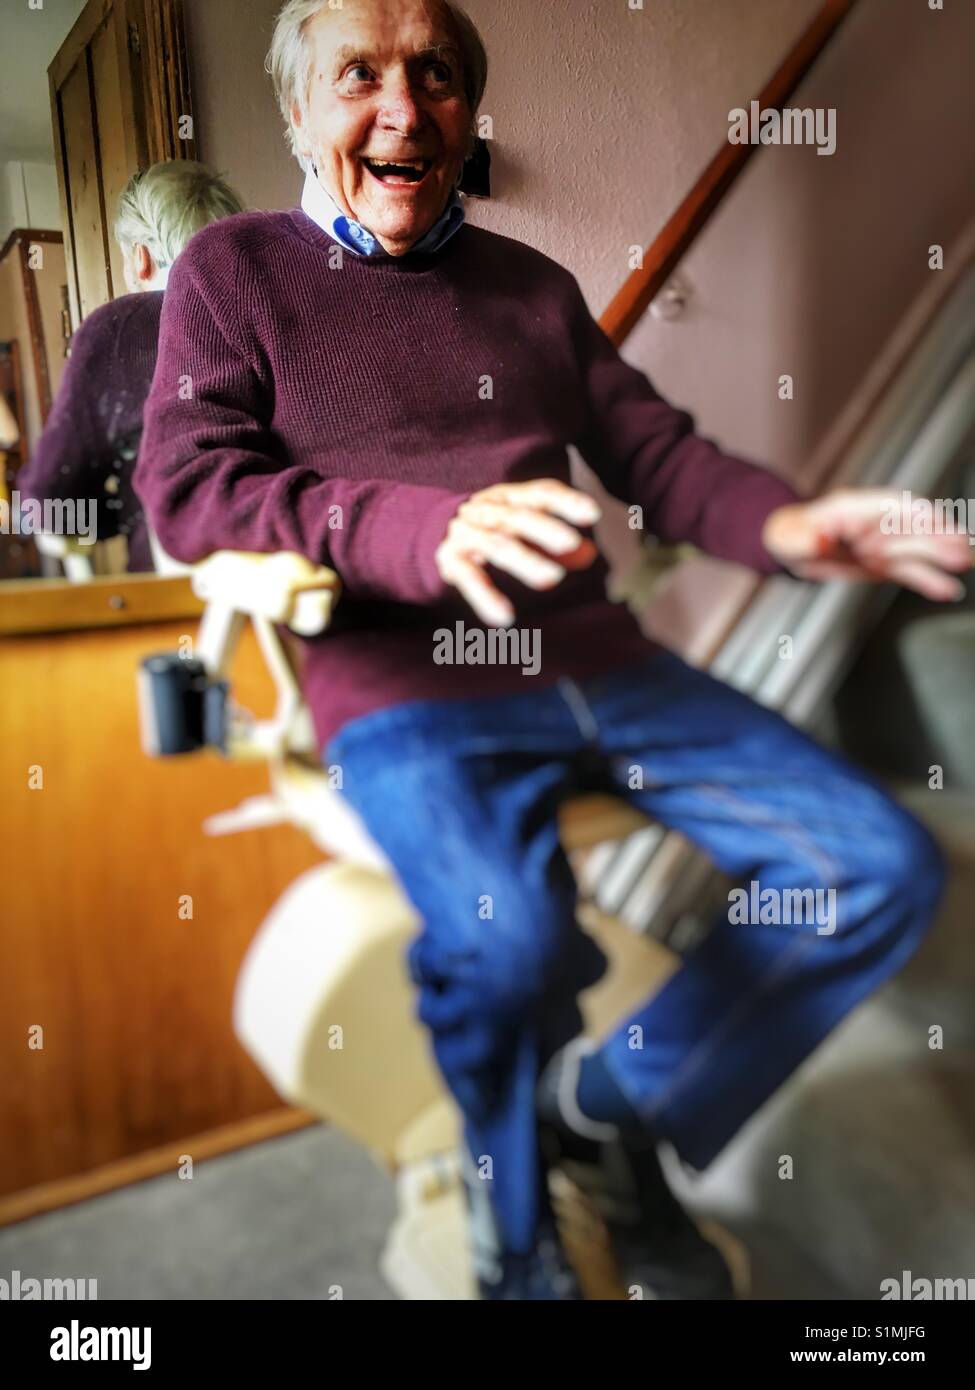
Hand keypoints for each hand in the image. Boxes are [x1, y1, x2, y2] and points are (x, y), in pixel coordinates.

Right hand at [435, 479, 601, 625]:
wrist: (429, 531)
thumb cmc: (493, 530)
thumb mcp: (526, 532)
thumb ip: (558, 543)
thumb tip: (590, 553)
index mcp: (509, 497)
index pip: (540, 493)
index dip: (566, 501)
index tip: (593, 514)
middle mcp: (487, 510)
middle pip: (519, 517)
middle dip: (546, 529)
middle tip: (572, 543)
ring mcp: (466, 534)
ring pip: (497, 544)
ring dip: (525, 560)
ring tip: (552, 579)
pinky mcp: (449, 561)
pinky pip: (469, 578)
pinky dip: (486, 597)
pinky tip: (504, 618)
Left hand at [762, 487, 972, 601]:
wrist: (792, 546)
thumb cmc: (792, 534)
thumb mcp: (788, 537)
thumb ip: (805, 539)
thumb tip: (819, 541)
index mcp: (853, 508)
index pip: (889, 506)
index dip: (913, 512)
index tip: (933, 519)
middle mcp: (875, 524)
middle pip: (911, 527)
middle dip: (936, 535)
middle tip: (961, 546)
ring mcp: (883, 545)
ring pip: (917, 550)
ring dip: (941, 556)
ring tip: (965, 562)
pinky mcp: (885, 565)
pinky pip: (909, 573)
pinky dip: (928, 581)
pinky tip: (948, 589)